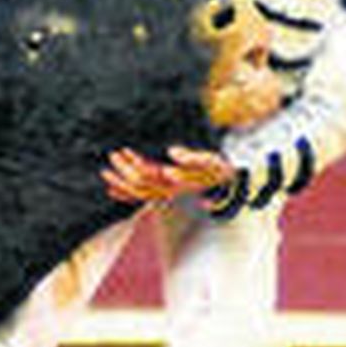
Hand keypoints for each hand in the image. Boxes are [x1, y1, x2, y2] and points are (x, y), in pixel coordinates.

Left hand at [102, 146, 234, 203]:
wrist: (236, 188)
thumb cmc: (224, 172)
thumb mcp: (211, 161)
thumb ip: (192, 158)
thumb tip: (171, 153)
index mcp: (176, 184)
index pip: (147, 178)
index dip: (130, 167)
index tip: (119, 153)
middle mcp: (169, 191)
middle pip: (139, 187)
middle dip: (122, 173)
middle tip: (111, 156)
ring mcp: (169, 192)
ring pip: (140, 192)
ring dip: (123, 182)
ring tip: (109, 168)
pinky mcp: (171, 189)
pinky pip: (146, 193)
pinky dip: (130, 191)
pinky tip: (118, 183)